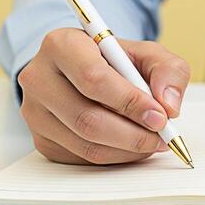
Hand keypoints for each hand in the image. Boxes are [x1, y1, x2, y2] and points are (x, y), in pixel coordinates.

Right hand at [18, 28, 190, 163]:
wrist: (89, 70)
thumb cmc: (116, 61)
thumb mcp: (148, 53)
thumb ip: (168, 70)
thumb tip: (168, 104)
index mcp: (62, 45)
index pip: (94, 79)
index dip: (131, 102)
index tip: (160, 116)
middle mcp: (39, 78)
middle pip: (88, 119)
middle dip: (134, 133)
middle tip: (162, 136)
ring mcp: (36, 112)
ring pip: (87, 144)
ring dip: (129, 149)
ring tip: (153, 141)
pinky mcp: (43, 139)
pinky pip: (84, 158)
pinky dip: (117, 157)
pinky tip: (132, 145)